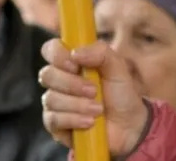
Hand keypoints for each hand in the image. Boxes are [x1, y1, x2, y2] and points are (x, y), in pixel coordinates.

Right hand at [39, 39, 148, 156]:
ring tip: (98, 110)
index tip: (76, 64)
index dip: (58, 55)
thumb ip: (100, 51)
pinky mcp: (55, 125)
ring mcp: (55, 103)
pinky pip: (52, 119)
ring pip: (51, 99)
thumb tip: (74, 53)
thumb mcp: (118, 68)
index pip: (50, 49)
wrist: (129, 126)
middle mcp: (59, 81)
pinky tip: (89, 122)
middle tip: (94, 91)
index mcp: (72, 62)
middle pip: (47, 75)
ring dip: (77, 104)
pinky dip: (73, 119)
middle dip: (72, 84)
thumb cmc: (121, 94)